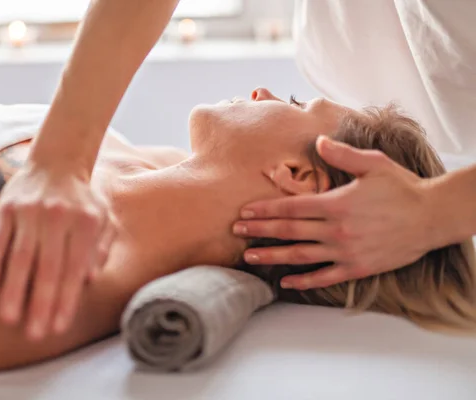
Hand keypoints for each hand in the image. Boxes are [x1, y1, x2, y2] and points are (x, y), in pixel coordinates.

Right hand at [0, 163, 114, 339]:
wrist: (58, 160)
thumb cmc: (84, 199)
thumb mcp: (103, 218)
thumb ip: (101, 247)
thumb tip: (91, 279)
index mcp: (85, 223)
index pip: (75, 269)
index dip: (67, 300)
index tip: (59, 327)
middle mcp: (58, 217)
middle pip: (48, 268)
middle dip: (41, 303)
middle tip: (34, 334)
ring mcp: (30, 211)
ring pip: (20, 256)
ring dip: (14, 290)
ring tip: (9, 319)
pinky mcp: (7, 207)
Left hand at [234, 136, 434, 289]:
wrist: (431, 217)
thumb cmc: (401, 188)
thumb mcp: (373, 164)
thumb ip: (342, 154)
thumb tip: (317, 141)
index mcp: (336, 203)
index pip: (291, 206)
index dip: (264, 209)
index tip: (244, 212)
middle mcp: (336, 229)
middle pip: (289, 230)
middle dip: (259, 231)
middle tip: (235, 233)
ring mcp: (345, 251)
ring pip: (300, 255)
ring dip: (272, 256)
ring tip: (249, 257)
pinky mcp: (356, 267)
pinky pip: (324, 276)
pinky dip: (304, 281)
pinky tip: (286, 282)